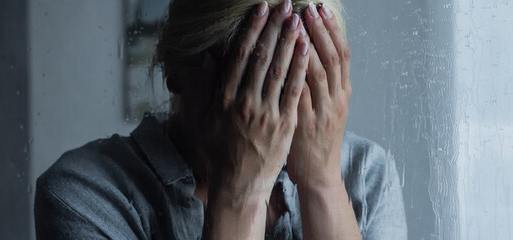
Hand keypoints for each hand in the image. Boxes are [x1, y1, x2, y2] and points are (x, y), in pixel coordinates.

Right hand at [201, 1, 309, 238]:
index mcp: (224, 97)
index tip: (260, 9)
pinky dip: (301, 68)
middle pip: (262, 57)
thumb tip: (208, 58)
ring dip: (290, 42)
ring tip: (298, 19)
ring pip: (280, 70)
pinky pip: (294, 91)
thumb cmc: (221, 148)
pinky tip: (307, 49)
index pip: (240, 55)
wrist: (240, 182)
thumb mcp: (204, 118)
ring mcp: (266, 113)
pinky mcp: (284, 124)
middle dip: (274, 28)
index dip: (252, 29)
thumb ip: (205, 87)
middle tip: (285, 5)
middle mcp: (245, 102)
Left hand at [286, 2, 351, 189]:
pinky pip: (301, 94)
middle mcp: (337, 99)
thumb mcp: (327, 108)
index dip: (332, 30)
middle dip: (321, 30)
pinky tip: (286, 58)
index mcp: (342, 93)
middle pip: (334, 58)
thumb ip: (321, 84)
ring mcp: (323, 111)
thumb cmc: (316, 139)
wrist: (319, 173)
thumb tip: (311, 53)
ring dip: (309, 46)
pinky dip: (295, 74)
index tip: (321, 9)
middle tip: (310, 7)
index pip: (342, 54)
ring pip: (320, 72)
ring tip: (297, 23)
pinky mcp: (306, 123)